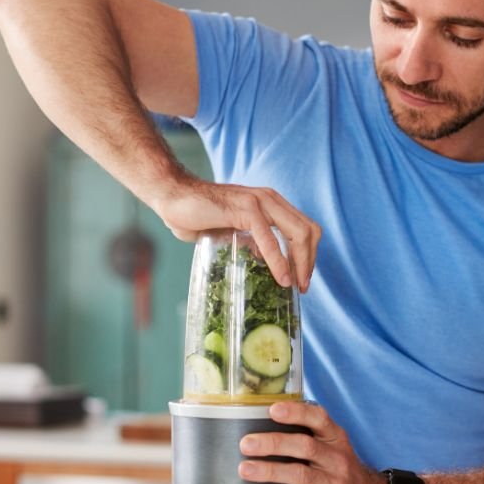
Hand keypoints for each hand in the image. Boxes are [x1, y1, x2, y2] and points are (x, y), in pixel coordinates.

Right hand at [152, 176, 320, 291]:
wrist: (173, 197)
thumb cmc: (197, 214)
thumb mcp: (232, 231)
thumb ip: (250, 241)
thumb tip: (262, 260)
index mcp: (270, 203)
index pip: (304, 227)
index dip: (309, 254)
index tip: (302, 278)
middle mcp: (270, 199)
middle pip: (309, 230)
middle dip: (310, 262)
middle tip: (303, 286)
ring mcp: (260, 202)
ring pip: (297, 233)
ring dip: (300, 263)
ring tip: (295, 285)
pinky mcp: (245, 209)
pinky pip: (269, 239)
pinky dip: (279, 260)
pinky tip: (281, 277)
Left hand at [238, 401, 393, 483]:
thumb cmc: (340, 471)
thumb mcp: (333, 448)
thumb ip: (309, 435)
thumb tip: (264, 420)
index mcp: (335, 439)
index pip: (318, 419)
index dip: (296, 412)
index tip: (273, 410)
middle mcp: (336, 459)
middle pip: (305, 446)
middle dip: (273, 443)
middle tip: (246, 444)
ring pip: (300, 475)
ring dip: (270, 471)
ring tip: (245, 470)